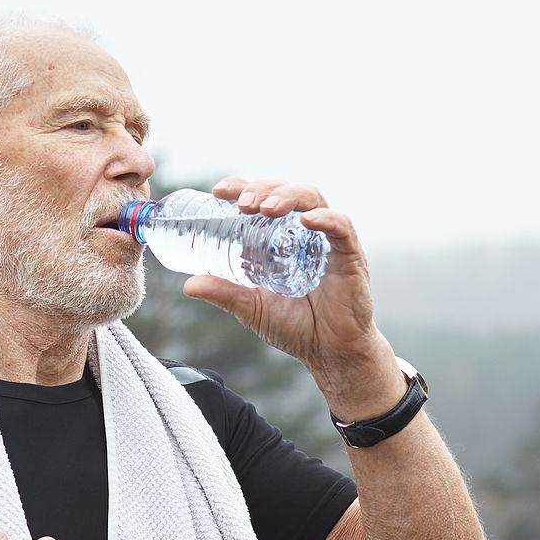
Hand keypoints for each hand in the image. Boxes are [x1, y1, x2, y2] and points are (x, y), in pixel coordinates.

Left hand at [182, 178, 396, 405]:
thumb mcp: (251, 308)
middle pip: (285, 191)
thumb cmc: (296, 326)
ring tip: (265, 207)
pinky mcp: (350, 255)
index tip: (219, 191)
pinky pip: (341, 226)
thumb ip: (224, 293)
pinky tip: (307, 220)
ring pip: (311, 199)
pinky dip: (325, 218)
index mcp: (280, 236)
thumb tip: (188, 284)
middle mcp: (304, 231)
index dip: (242, 187)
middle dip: (262, 189)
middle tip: (242, 203)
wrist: (329, 352)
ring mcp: (328, 240)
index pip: (262, 198)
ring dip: (287, 196)